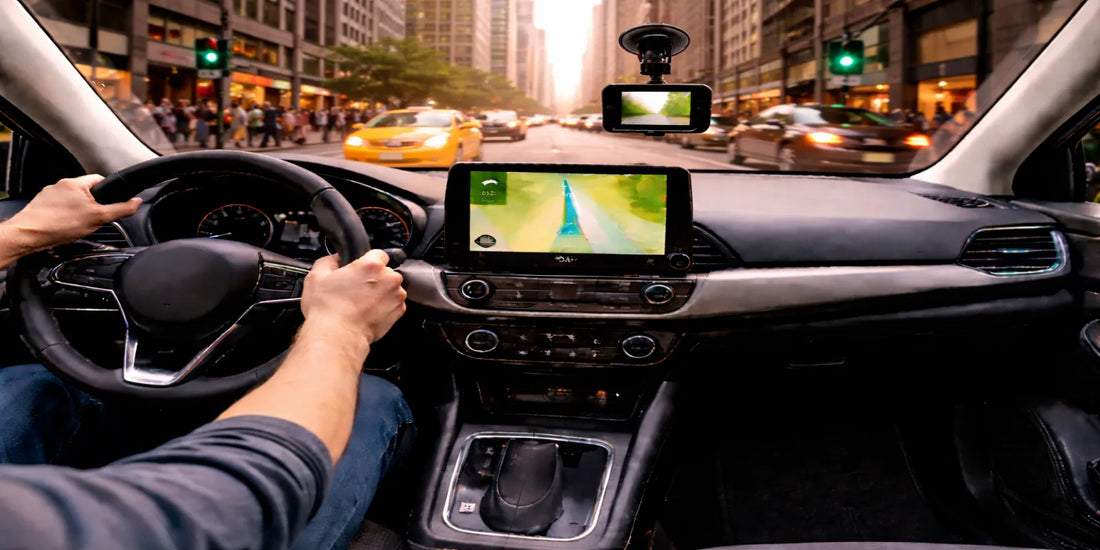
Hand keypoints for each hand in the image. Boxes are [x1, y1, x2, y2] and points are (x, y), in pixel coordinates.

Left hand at [2, 174, 141, 253]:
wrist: (29, 235)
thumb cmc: (59, 225)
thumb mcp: (99, 218)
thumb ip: (121, 209)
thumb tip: (137, 202)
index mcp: (75, 183)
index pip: (100, 179)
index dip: (109, 192)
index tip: (109, 204)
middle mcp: (60, 185)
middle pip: (85, 191)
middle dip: (92, 204)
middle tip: (94, 219)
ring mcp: (48, 195)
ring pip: (71, 200)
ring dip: (77, 210)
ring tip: (77, 225)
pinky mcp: (39, 206)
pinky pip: (58, 208)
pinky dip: (63, 216)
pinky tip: (64, 227)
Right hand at [300, 250, 405, 350]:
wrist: (338, 336)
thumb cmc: (328, 309)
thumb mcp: (316, 276)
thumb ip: (330, 260)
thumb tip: (336, 258)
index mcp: (372, 265)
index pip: (378, 253)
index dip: (366, 261)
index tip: (359, 270)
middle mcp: (389, 279)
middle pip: (385, 271)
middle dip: (373, 278)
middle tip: (356, 289)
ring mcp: (396, 296)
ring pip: (390, 288)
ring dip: (380, 292)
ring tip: (360, 302)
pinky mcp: (398, 312)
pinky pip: (393, 303)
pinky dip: (384, 306)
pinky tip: (367, 311)